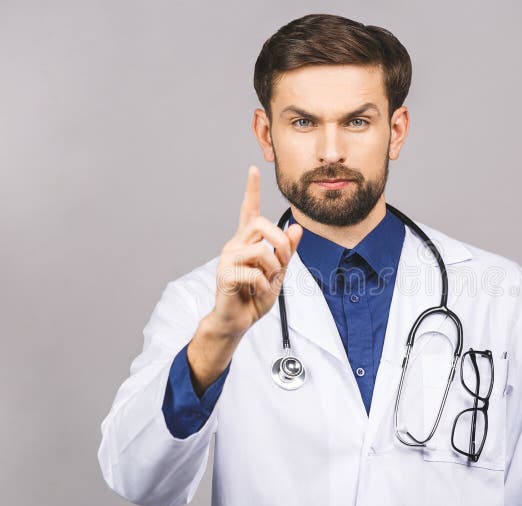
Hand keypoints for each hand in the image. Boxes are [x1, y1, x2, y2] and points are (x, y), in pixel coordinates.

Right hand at [208, 165, 302, 338]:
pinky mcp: (224, 274)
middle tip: (283, 260)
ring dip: (273, 268)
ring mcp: (227, 259)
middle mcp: (235, 245)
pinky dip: (263, 285)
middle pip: (261, 224)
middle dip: (279, 240)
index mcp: (247, 242)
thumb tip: (298, 228)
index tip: (254, 169)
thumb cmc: (255, 296)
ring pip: (260, 250)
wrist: (239, 320)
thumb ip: (287, 252)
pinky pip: (254, 272)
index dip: (251, 190)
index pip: (248, 210)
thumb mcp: (278, 272)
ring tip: (267, 282)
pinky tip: (255, 291)